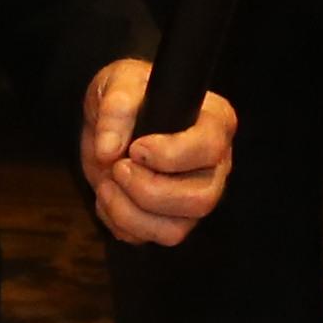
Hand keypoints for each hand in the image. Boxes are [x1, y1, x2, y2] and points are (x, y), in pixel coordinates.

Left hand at [81, 62, 237, 247]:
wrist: (112, 121)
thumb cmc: (130, 95)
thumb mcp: (120, 84)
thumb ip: (116, 109)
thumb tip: (109, 149)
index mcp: (214, 123)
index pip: (209, 150)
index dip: (170, 155)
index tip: (136, 147)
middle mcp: (214, 166)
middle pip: (200, 200)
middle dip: (148, 190)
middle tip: (118, 167)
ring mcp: (194, 196)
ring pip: (175, 229)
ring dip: (129, 212)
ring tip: (107, 182)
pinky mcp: (170, 219)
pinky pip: (149, 237)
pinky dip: (119, 222)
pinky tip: (109, 194)